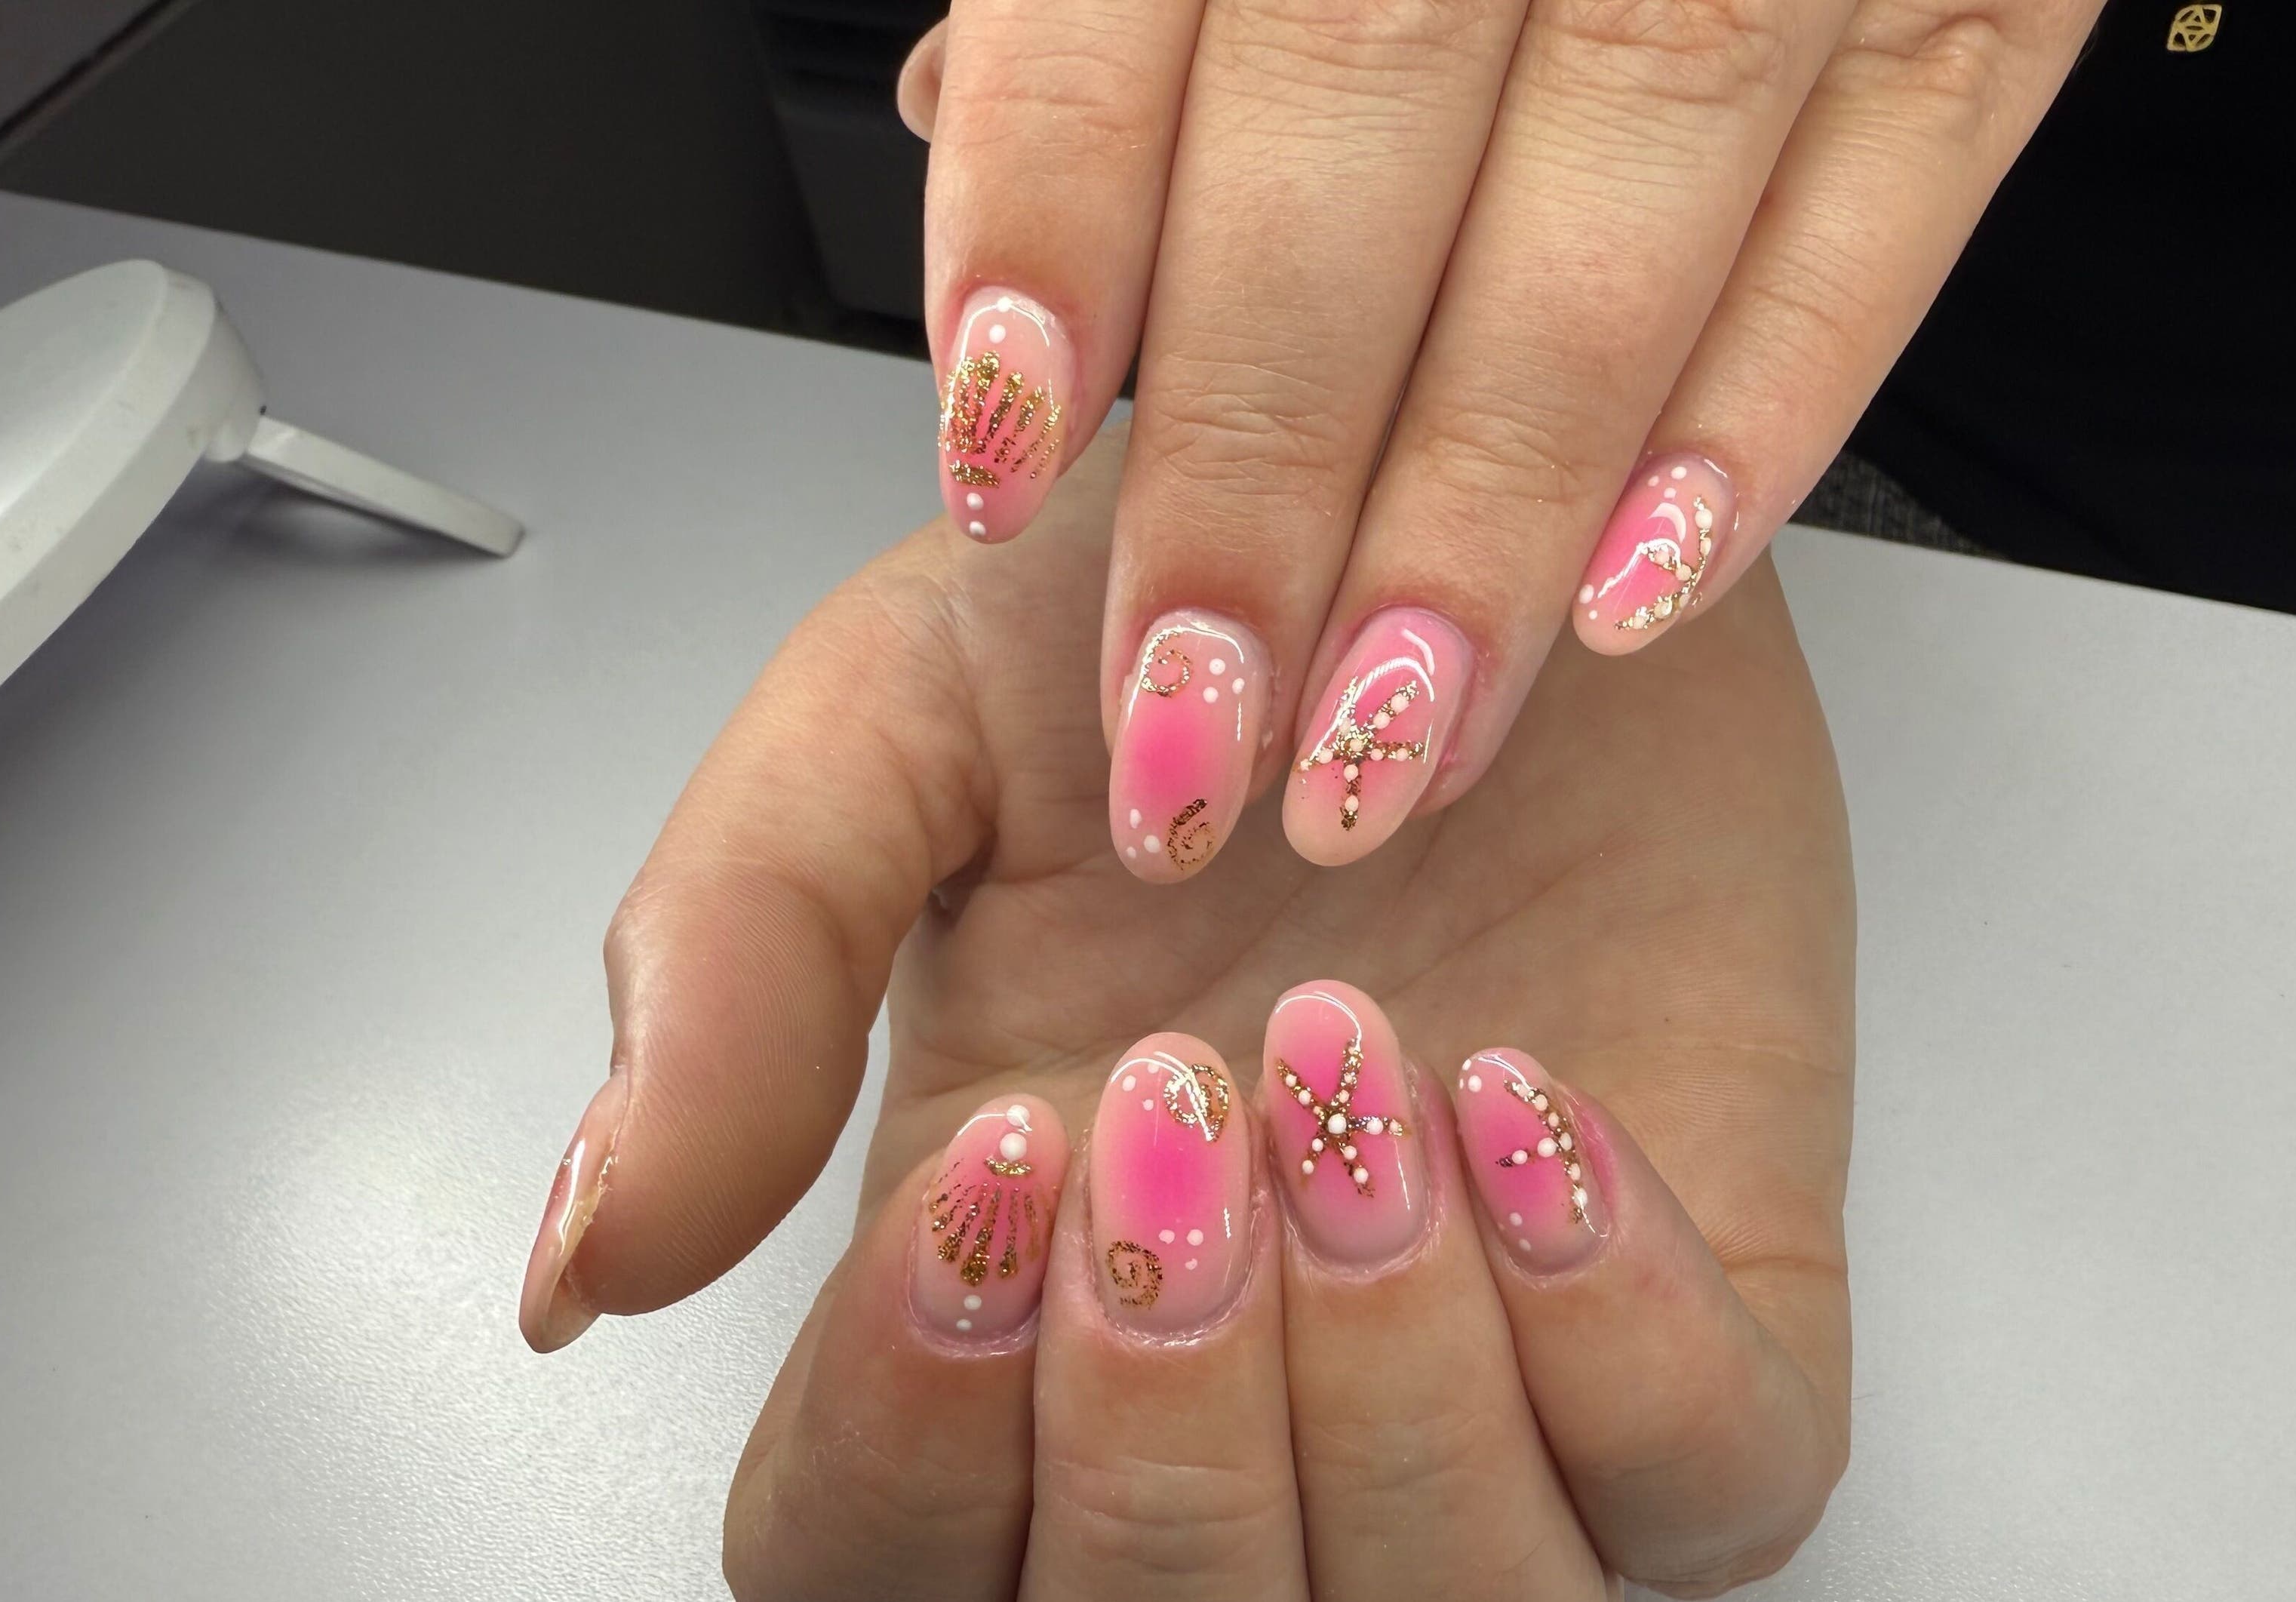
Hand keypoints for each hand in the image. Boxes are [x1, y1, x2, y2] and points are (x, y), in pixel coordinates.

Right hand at [515, 430, 1855, 1595]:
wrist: (1488, 497)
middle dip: (1164, 1418)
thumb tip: (583, 1258)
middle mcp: (1241, 1389)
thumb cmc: (1214, 620)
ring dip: (1386, 1380)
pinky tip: (1529, 1107)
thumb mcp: (900, 723)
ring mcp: (1491, 1392)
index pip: (878, 1566)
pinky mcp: (1712, 1333)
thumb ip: (732, 965)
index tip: (994, 1166)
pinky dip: (1620, 1334)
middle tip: (1177, 1114)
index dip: (911, 1436)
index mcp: (1006, 1301)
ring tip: (1354, 1071)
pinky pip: (1709, 1488)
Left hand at [897, 0, 2092, 871]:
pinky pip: (1886, 202)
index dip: (1057, 217)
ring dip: (1488, 503)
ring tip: (1385, 734)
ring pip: (1627, 190)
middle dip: (1261, 459)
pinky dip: (1764, 415)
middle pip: (1367, 112)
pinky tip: (1633, 598)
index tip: (996, 458)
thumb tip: (966, 131)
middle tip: (1190, 720)